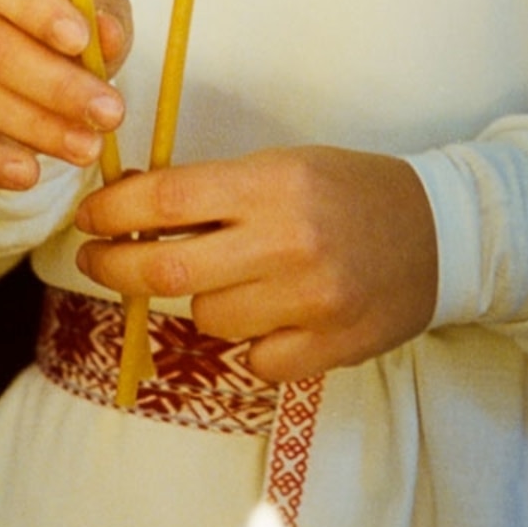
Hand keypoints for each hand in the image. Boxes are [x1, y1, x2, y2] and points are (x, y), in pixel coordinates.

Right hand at [0, 0, 132, 190]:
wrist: (33, 49)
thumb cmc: (71, 17)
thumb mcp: (100, 4)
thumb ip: (107, 17)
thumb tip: (107, 35)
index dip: (39, 11)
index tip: (81, 40)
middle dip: (57, 86)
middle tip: (110, 113)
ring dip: (39, 129)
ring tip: (90, 148)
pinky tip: (28, 176)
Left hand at [74, 147, 437, 381]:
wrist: (438, 234)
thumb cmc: (348, 191)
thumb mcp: (282, 167)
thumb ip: (213, 191)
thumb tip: (128, 205)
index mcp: (274, 183)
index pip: (168, 199)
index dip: (113, 212)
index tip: (88, 219)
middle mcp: (289, 241)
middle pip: (170, 269)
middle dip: (116, 267)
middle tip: (95, 260)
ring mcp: (309, 301)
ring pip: (208, 319)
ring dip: (200, 301)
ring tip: (230, 280)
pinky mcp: (328, 348)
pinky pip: (252, 359)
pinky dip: (248, 341)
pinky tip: (271, 314)